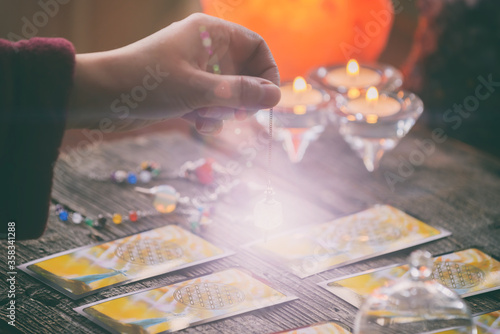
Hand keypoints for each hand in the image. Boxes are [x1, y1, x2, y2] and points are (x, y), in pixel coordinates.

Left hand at [68, 13, 280, 133]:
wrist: (102, 96)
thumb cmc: (148, 83)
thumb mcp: (199, 90)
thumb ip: (240, 93)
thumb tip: (276, 95)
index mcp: (211, 34)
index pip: (257, 47)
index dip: (267, 72)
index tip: (267, 98)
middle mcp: (206, 49)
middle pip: (245, 73)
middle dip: (242, 98)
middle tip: (235, 114)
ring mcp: (196, 70)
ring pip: (229, 93)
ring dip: (223, 110)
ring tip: (203, 116)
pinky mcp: (186, 89)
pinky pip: (212, 103)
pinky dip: (209, 116)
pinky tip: (195, 122)